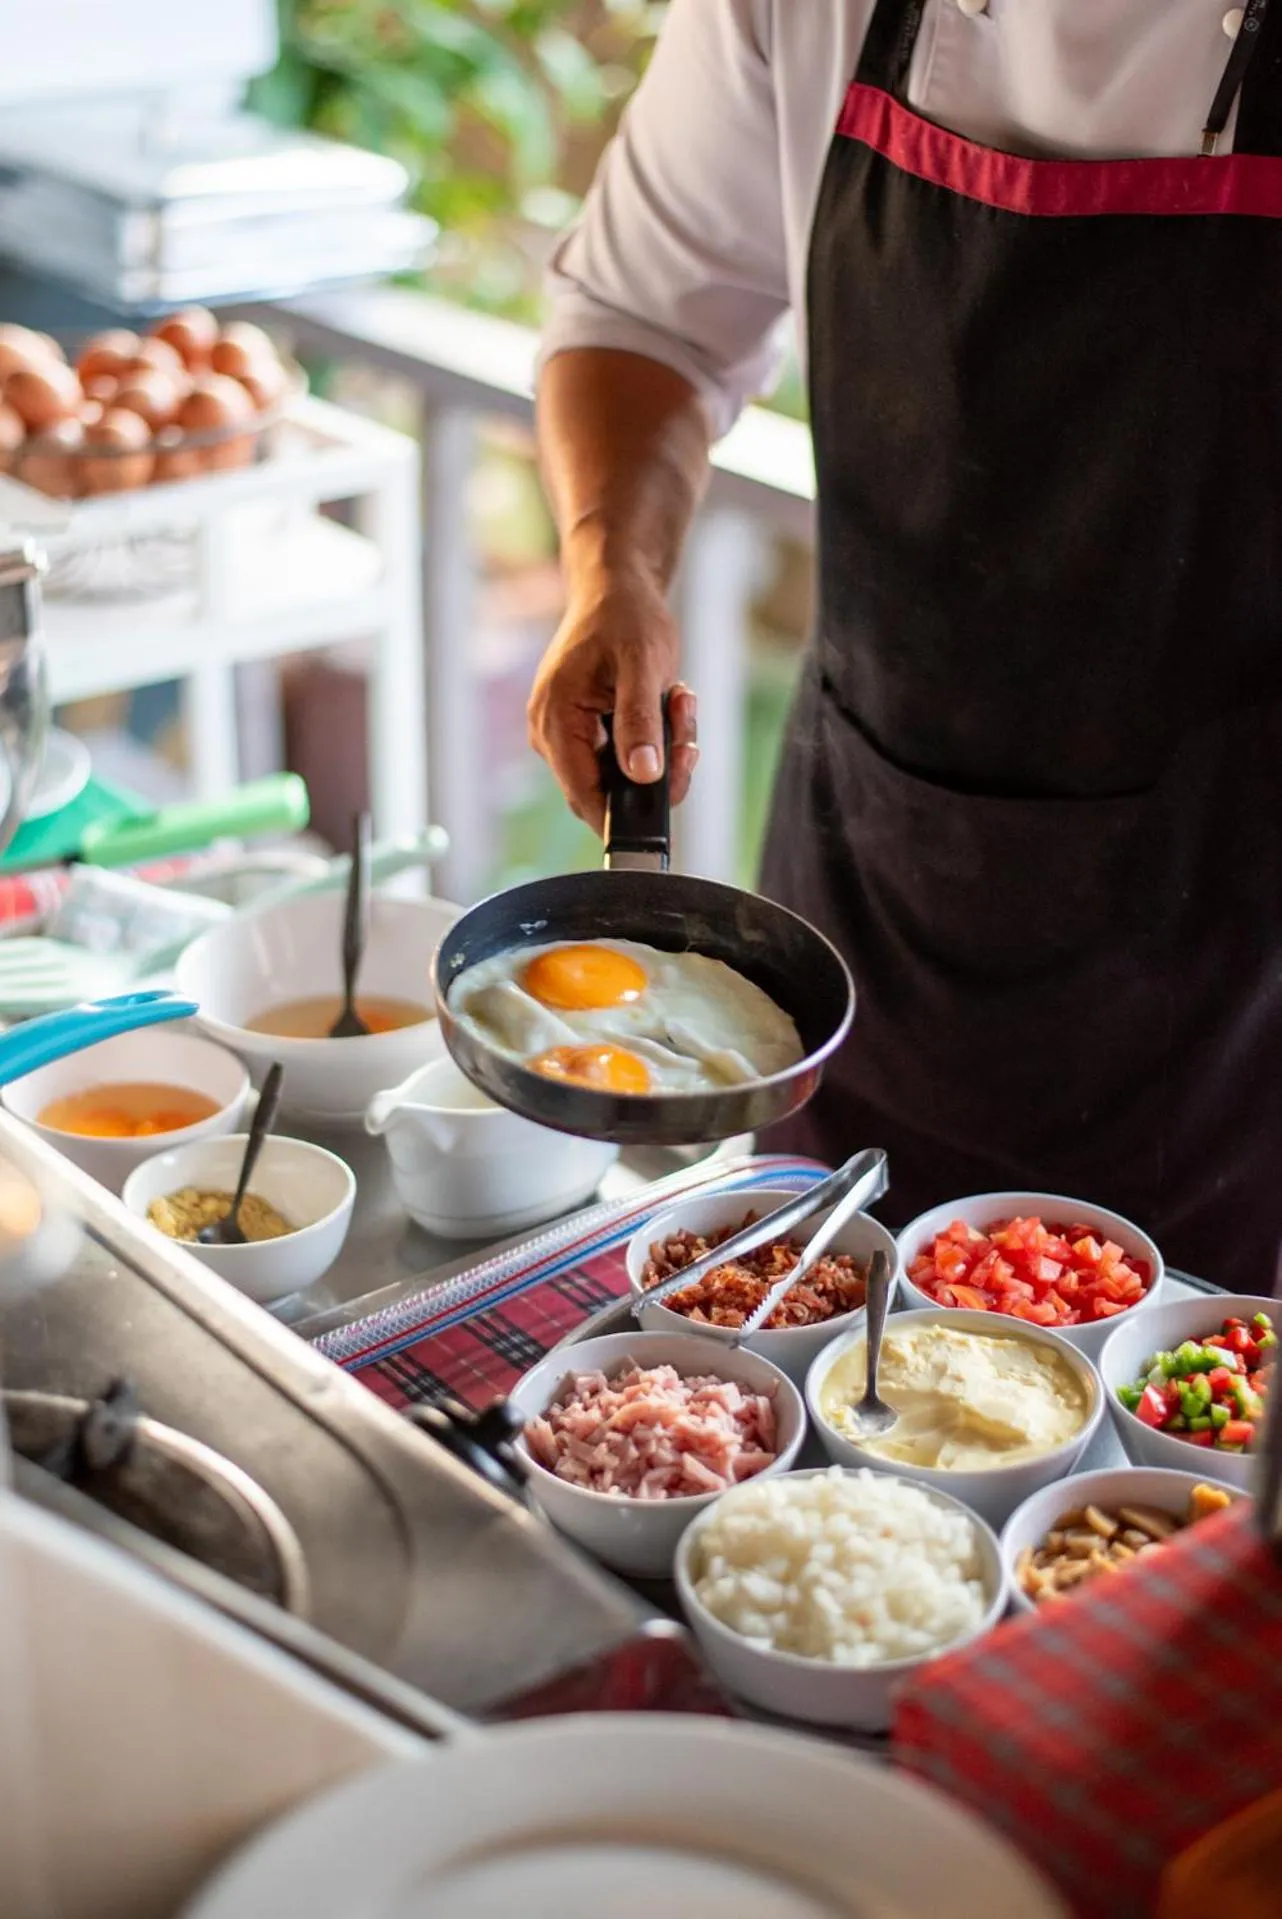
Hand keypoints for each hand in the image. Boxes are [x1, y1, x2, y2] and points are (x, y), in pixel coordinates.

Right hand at [527, 570, 698, 835]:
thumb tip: (643, 774)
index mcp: (555, 719)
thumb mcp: (643, 663)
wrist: (617, 588)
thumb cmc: (625, 616)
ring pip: (622, 774)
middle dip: (657, 772)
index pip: (584, 796)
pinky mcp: (588, 730)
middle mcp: (552, 734)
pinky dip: (655, 738)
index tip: (668, 804)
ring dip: (662, 750)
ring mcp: (568, 734)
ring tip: (680, 704)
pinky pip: (626, 756)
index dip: (624, 814)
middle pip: (607, 790)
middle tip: (687, 738)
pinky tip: (671, 703)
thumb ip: (640, 720)